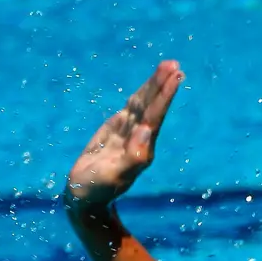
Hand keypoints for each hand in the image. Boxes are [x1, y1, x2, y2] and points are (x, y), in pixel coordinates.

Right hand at [64, 59, 182, 213]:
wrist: (86, 195)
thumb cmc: (98, 189)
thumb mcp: (114, 176)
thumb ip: (132, 157)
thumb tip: (146, 131)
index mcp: (142, 148)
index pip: (156, 116)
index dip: (164, 96)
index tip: (175, 77)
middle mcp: (140, 138)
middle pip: (153, 106)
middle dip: (163, 85)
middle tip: (174, 65)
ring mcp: (129, 132)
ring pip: (144, 104)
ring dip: (154, 86)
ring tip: (168, 66)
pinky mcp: (117, 129)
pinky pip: (131, 109)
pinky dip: (141, 95)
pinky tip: (150, 86)